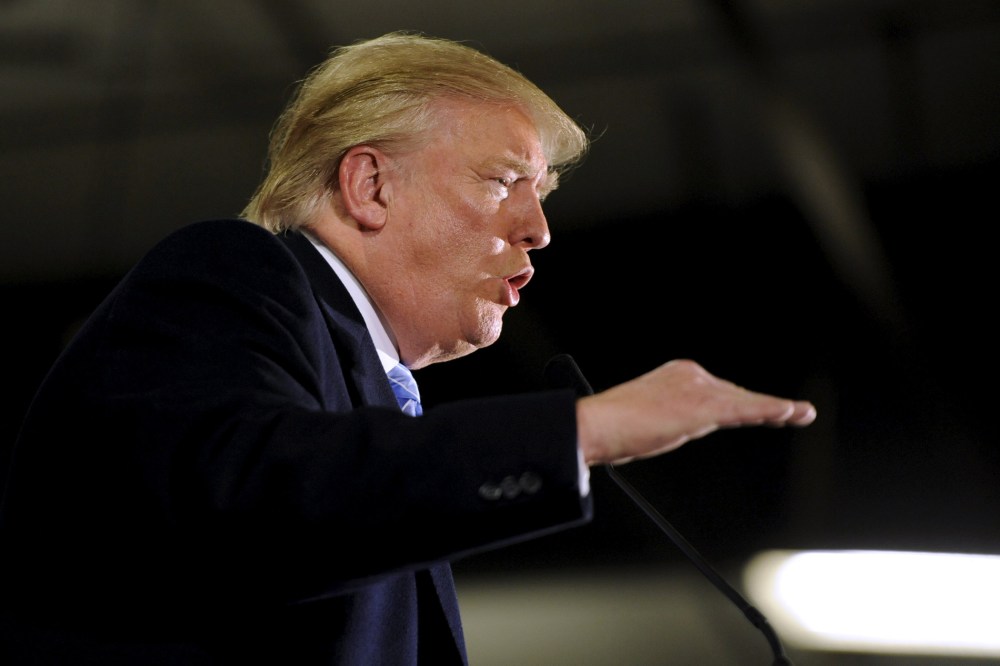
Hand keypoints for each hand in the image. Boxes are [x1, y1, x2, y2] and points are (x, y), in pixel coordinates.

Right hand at [576, 359, 815, 465]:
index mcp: (677, 373)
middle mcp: (691, 374)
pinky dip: (769, 412)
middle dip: (765, 407)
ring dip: (776, 409)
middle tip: (794, 412)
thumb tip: (671, 427)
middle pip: (737, 395)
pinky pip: (743, 411)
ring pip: (745, 403)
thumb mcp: (646, 414)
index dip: (745, 404)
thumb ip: (669, 416)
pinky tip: (788, 413)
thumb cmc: (611, 426)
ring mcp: (698, 389)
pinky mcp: (702, 407)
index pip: (720, 390)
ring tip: (801, 413)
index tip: (766, 411)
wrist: (596, 424)